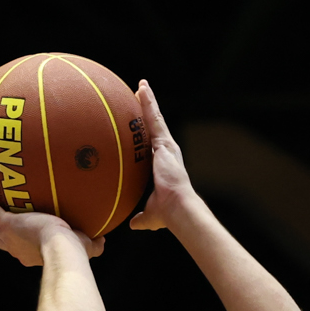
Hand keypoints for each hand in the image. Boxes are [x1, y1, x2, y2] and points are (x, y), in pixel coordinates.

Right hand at [0, 173, 101, 267]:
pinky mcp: (7, 223)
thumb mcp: (85, 247)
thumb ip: (93, 244)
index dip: (11, 241)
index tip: (10, 232)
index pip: (15, 247)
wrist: (63, 250)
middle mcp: (13, 247)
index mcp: (27, 254)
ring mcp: (8, 236)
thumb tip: (104, 241)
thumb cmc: (75, 253)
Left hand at [128, 79, 196, 232]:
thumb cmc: (167, 213)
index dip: (148, 134)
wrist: (176, 207)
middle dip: (148, 111)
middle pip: (155, 126)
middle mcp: (166, 151)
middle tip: (140, 95)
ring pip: (154, 118)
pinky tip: (141, 89)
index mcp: (163, 164)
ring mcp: (166, 145)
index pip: (153, 144)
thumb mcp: (150, 214)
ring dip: (148, 101)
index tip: (141, 124)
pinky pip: (153, 118)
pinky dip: (148, 103)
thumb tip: (133, 224)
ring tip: (141, 86)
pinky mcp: (164, 142)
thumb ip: (142, 218)